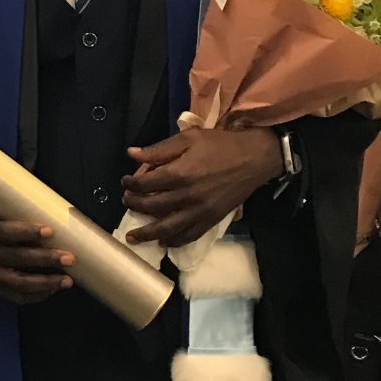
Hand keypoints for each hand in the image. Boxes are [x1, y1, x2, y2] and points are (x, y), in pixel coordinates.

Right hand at [0, 211, 73, 305]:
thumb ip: (7, 217)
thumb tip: (45, 213)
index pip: (5, 232)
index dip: (27, 232)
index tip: (49, 231)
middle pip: (18, 259)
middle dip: (46, 259)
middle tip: (68, 257)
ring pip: (20, 283)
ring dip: (46, 282)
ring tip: (67, 280)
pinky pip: (16, 296)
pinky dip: (36, 295)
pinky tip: (52, 290)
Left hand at [121, 128, 282, 246]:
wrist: (254, 158)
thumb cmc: (220, 145)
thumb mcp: (189, 138)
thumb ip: (159, 149)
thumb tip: (131, 154)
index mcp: (180, 173)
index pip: (145, 184)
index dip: (131, 184)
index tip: (126, 182)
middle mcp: (187, 196)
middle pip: (152, 206)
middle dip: (134, 205)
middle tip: (127, 201)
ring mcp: (200, 211)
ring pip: (168, 229)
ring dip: (147, 234)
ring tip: (133, 236)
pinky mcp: (211, 220)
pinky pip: (190, 236)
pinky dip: (175, 241)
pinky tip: (164, 242)